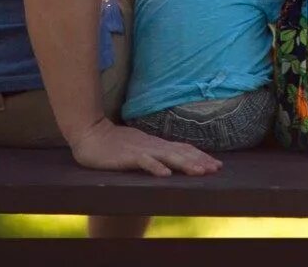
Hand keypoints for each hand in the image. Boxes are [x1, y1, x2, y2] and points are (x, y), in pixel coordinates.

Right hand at [70, 119, 222, 176]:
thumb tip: (172, 160)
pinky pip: (144, 161)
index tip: (216, 165)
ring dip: (185, 164)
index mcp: (156, 144)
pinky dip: (156, 167)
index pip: (183, 149)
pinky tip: (166, 174)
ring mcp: (141, 149)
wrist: (91, 133)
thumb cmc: (115, 143)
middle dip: (200, 161)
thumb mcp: (139, 147)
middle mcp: (153, 145)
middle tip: (216, 169)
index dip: (200, 156)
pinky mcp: (127, 156)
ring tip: (200, 172)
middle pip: (181, 152)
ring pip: (168, 156)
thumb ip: (155, 152)